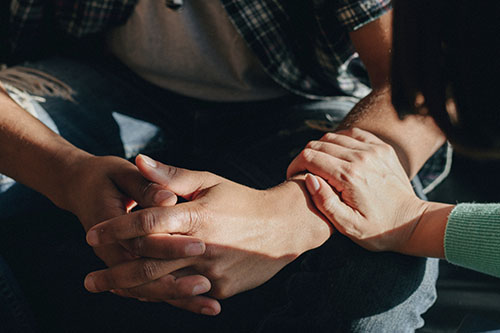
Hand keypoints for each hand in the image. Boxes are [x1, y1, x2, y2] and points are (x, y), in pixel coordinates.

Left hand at [84, 155, 330, 305]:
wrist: (284, 227)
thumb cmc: (242, 200)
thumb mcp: (210, 182)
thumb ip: (172, 177)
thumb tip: (140, 159)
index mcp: (197, 215)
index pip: (147, 223)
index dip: (116, 228)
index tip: (91, 234)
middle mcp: (202, 246)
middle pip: (148, 263)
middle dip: (114, 273)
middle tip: (89, 280)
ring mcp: (212, 271)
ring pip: (163, 285)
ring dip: (132, 290)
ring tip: (109, 289)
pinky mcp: (221, 288)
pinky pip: (184, 295)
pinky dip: (162, 295)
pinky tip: (143, 295)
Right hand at [287, 128, 426, 252]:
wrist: (411, 222)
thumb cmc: (377, 230)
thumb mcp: (347, 226)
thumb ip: (325, 202)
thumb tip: (309, 178)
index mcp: (349, 176)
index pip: (309, 157)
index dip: (295, 165)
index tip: (293, 177)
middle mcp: (360, 157)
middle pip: (319, 144)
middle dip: (305, 157)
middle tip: (304, 173)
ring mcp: (373, 150)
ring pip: (334, 137)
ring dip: (321, 149)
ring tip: (320, 166)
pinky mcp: (382, 148)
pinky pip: (353, 134)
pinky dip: (340, 141)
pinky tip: (338, 156)